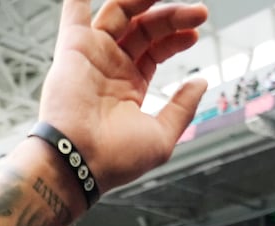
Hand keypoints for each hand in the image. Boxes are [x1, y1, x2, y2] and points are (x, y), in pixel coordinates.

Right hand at [37, 0, 209, 193]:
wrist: (79, 161)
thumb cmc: (116, 158)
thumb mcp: (162, 137)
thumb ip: (182, 108)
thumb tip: (201, 82)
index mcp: (131, 86)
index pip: (157, 48)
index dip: (178, 36)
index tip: (197, 31)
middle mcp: (111, 67)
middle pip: (144, 27)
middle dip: (172, 16)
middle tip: (200, 12)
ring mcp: (92, 55)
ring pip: (119, 12)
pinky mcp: (73, 49)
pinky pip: (75, 12)